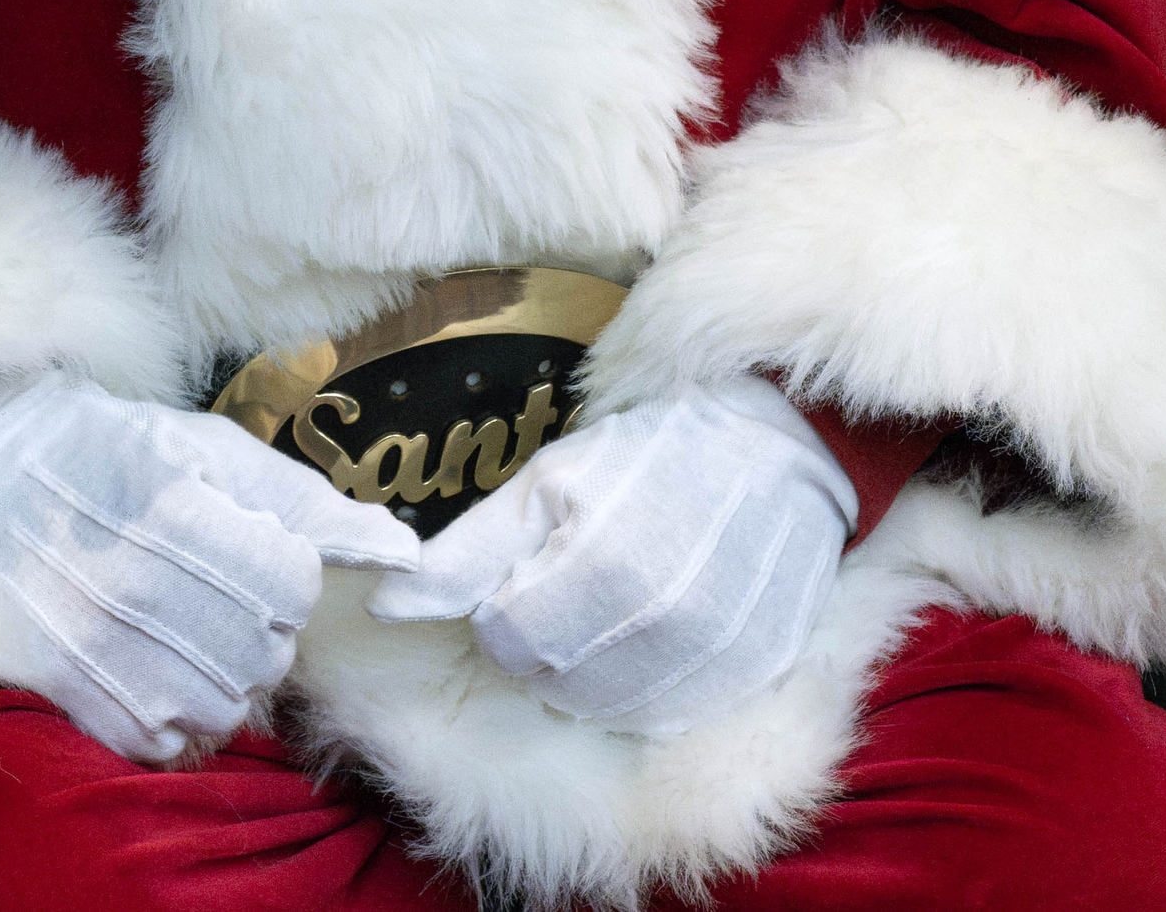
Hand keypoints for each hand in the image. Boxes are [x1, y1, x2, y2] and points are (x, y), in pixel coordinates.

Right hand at [0, 374, 425, 765]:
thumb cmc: (103, 453)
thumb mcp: (200, 445)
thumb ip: (301, 497)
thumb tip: (400, 548)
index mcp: (170, 505)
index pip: (290, 583)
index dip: (283, 571)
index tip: (249, 552)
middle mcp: (133, 581)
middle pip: (265, 651)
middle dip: (258, 626)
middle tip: (215, 592)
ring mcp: (98, 645)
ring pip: (226, 704)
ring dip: (224, 675)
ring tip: (186, 631)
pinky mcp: (74, 692)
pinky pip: (169, 739)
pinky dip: (176, 714)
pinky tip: (152, 665)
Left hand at [368, 373, 848, 733]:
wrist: (779, 450)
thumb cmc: (646, 458)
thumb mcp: (543, 485)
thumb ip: (464, 555)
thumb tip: (385, 604)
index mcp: (600, 570)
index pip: (505, 644)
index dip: (500, 611)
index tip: (525, 574)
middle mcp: (663, 626)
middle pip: (553, 683)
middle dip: (542, 641)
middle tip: (568, 586)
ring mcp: (716, 658)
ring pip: (607, 709)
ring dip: (591, 670)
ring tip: (612, 607)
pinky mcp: (754, 675)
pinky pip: (669, 715)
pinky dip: (647, 685)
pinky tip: (656, 632)